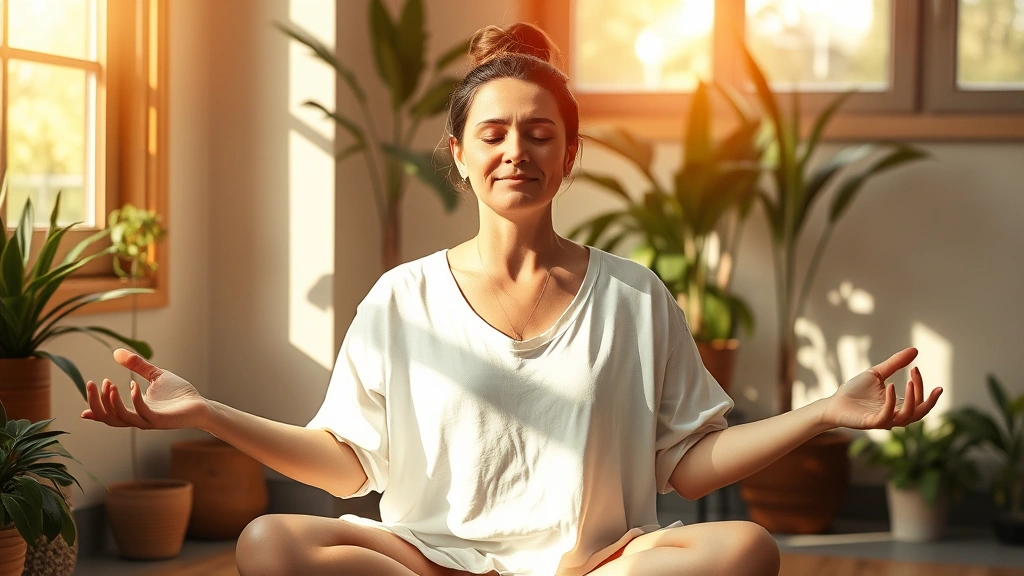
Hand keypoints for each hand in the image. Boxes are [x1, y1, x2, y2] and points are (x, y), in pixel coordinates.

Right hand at [81, 349, 210, 429]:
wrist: (200, 405)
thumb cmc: (178, 393)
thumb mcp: (155, 375)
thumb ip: (137, 366)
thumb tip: (116, 352)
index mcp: (134, 411)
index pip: (109, 416)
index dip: (95, 411)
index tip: (81, 410)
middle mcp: (139, 419)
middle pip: (109, 418)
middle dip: (97, 402)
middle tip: (94, 383)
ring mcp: (149, 421)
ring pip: (121, 418)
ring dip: (111, 402)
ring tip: (109, 383)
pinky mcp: (161, 420)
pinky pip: (143, 413)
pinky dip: (135, 399)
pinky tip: (133, 384)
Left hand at [821, 347, 941, 429]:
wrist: (835, 402)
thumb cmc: (855, 390)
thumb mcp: (877, 374)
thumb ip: (895, 363)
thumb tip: (915, 350)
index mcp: (898, 406)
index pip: (919, 400)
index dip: (920, 385)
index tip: (915, 367)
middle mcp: (895, 416)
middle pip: (920, 412)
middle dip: (929, 399)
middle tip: (927, 380)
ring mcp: (884, 420)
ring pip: (908, 417)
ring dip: (912, 399)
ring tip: (909, 382)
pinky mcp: (872, 422)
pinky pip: (887, 415)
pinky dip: (891, 400)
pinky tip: (890, 385)